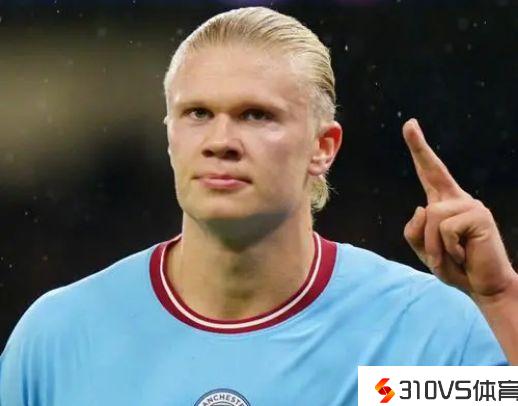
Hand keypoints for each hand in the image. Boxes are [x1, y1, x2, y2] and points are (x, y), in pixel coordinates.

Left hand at [402, 118, 515, 299]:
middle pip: (432, 172)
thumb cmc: (456, 267)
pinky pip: (444, 229)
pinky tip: (463, 256)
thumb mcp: (426, 251)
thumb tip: (421, 207)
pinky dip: (446, 249)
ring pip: (430, 216)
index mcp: (445, 204)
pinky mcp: (479, 215)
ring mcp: (471, 204)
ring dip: (432, 245)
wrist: (484, 287)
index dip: (420, 149)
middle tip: (409, 123)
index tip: (410, 124)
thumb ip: (416, 231)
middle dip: (419, 146)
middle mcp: (458, 199)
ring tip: (451, 257)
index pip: (430, 173)